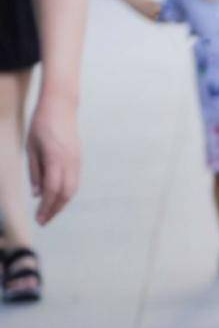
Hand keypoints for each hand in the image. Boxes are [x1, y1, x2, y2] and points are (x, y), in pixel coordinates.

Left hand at [26, 92, 80, 224]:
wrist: (61, 106)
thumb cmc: (42, 124)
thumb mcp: (31, 147)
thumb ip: (35, 171)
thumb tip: (37, 194)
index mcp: (55, 158)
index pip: (52, 190)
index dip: (46, 207)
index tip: (39, 219)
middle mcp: (69, 161)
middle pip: (65, 193)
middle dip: (55, 209)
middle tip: (43, 220)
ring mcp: (76, 160)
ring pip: (72, 188)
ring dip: (62, 203)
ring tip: (50, 212)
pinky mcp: (78, 158)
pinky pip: (74, 180)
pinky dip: (66, 193)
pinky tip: (57, 197)